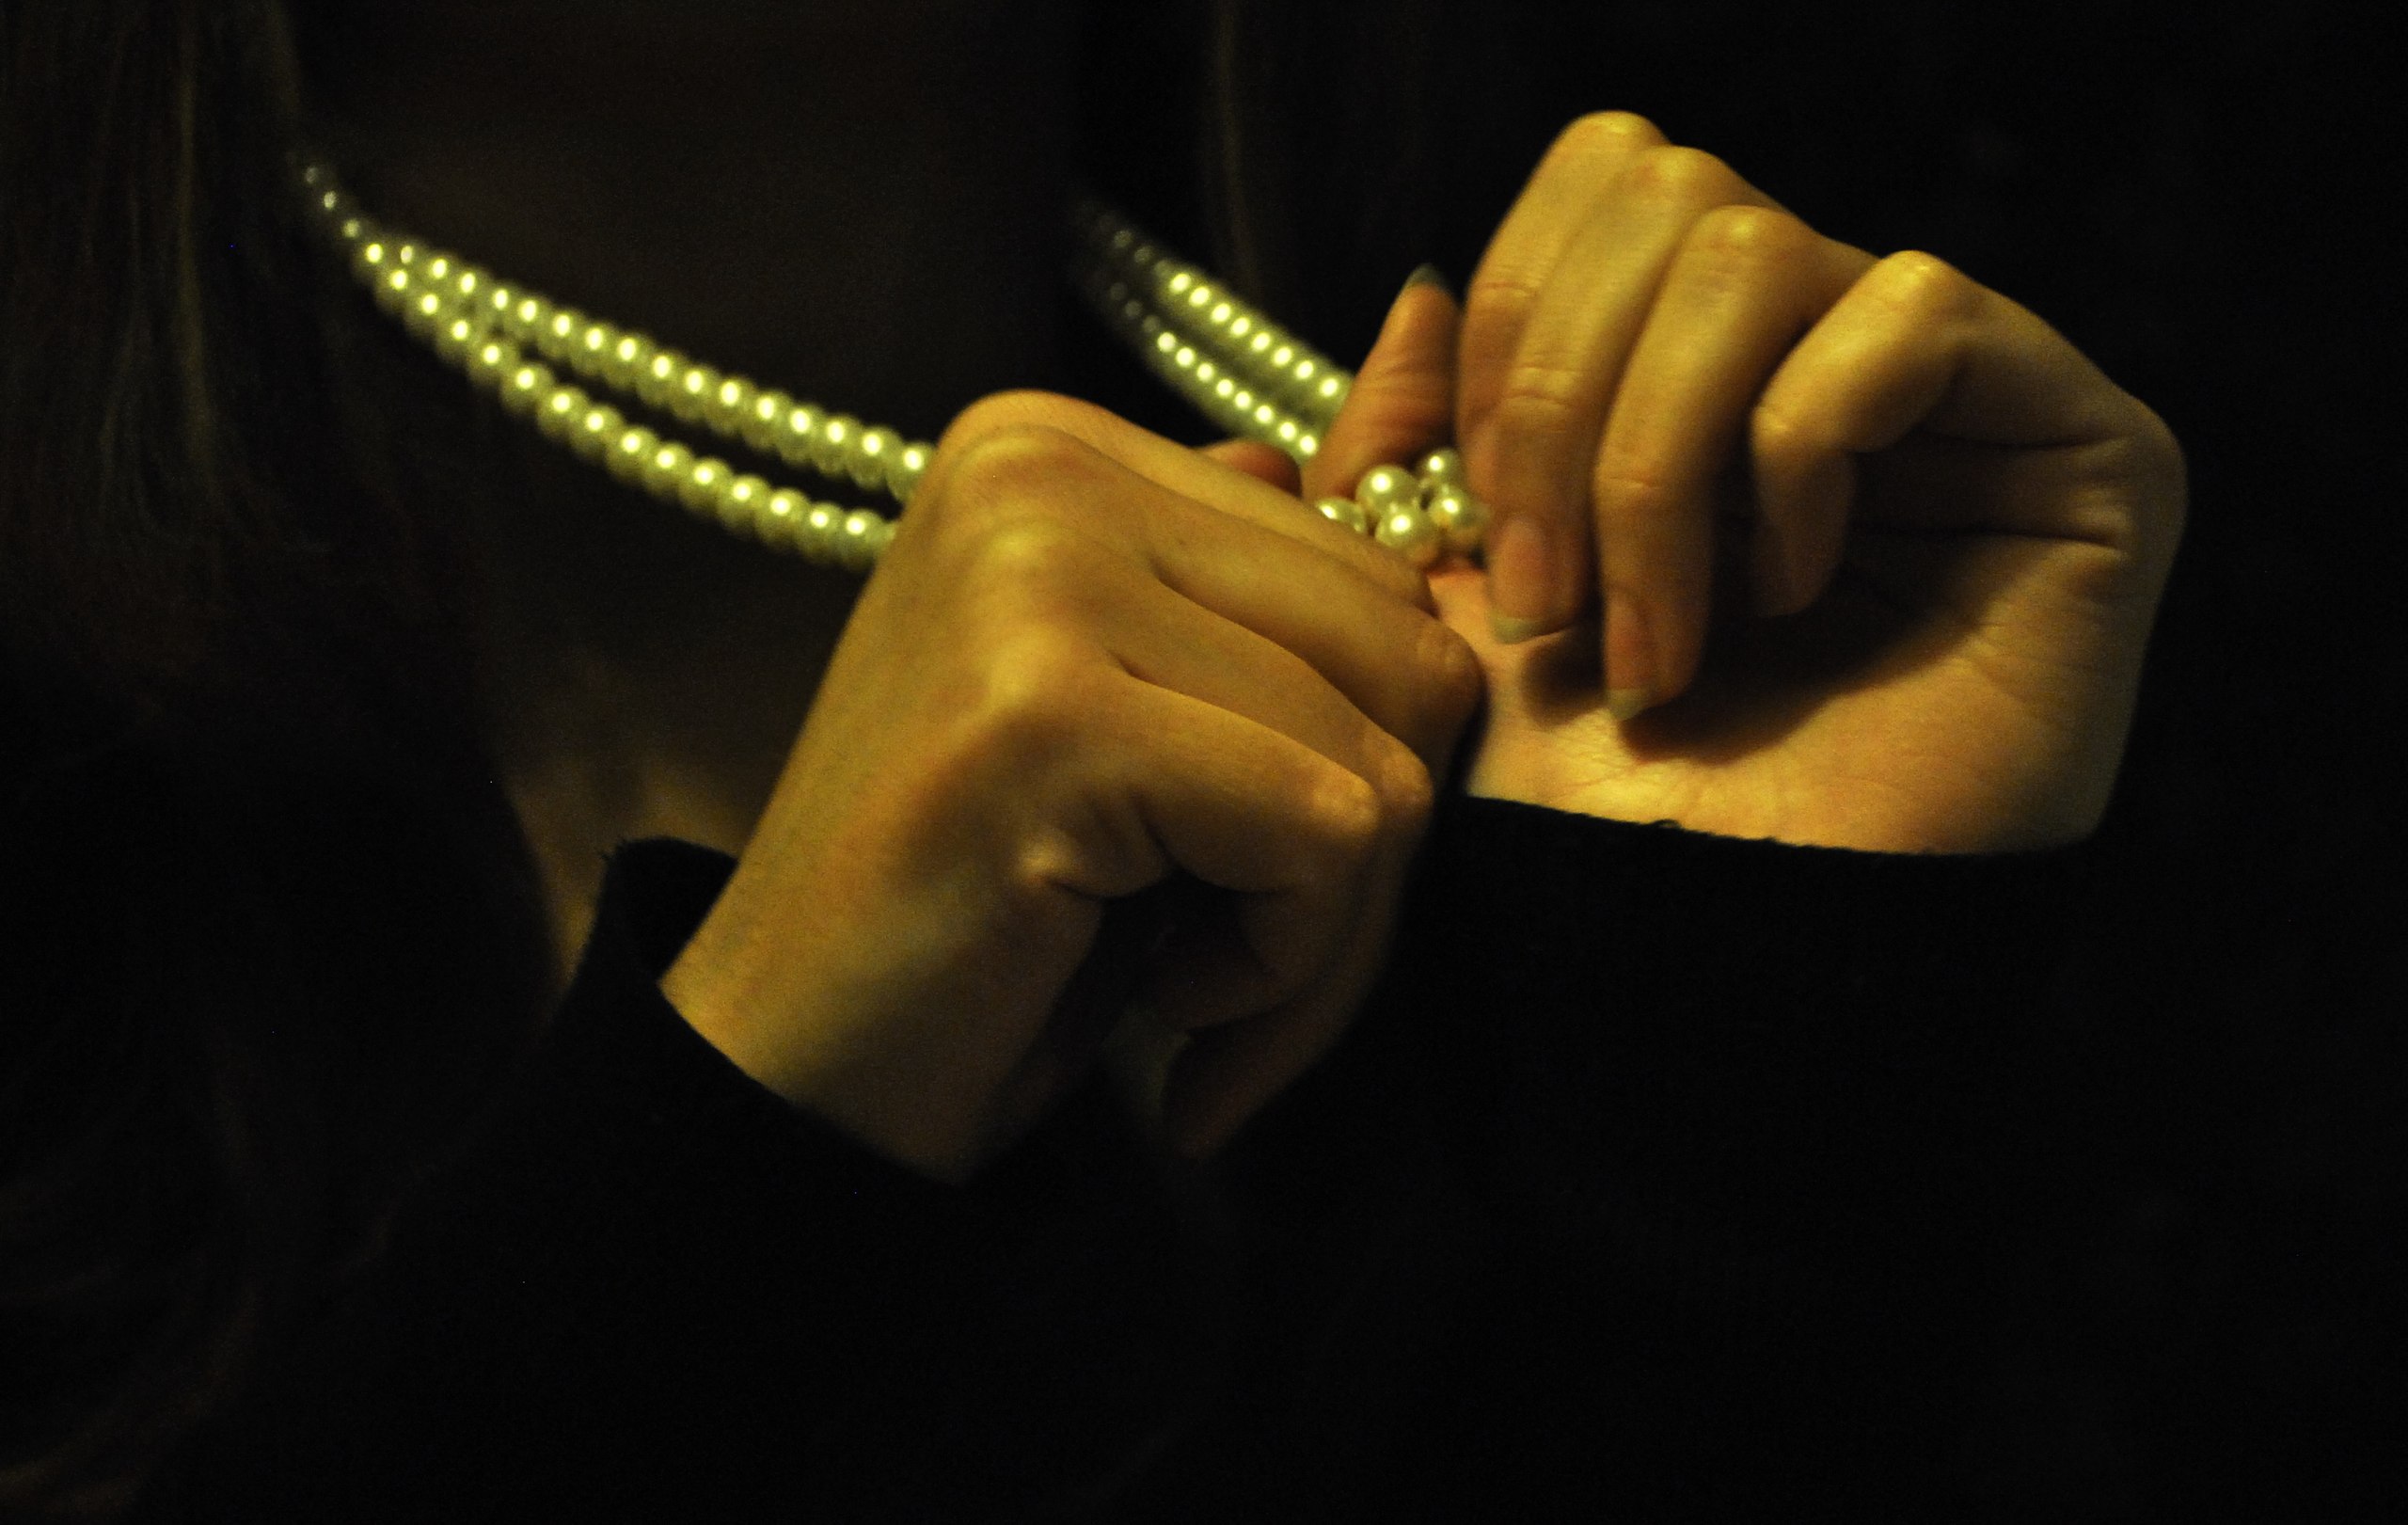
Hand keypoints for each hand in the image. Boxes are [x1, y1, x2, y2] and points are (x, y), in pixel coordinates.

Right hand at [661, 392, 1480, 1180]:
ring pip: (1389, 753)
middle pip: (1408, 650)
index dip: (1361, 760)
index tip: (1239, 872)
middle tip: (1228, 944)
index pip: (1381, 574)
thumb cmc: (975, 920)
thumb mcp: (1121, 717)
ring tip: (1187, 973)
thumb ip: (1228, 585)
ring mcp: (1035, 580)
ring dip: (1326, 927)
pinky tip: (1170, 999)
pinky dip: (1288, 968)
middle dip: (1366, 849)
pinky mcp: (1051, 718)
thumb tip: (1337, 447)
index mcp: (1050, 445)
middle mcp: (1039, 472)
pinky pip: (1333, 833)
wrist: (790, 1078)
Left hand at [1312, 111, 2186, 852]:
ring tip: (1658, 642)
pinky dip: (1797, 462)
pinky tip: (1794, 596)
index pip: (1608, 186)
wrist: (1710, 961)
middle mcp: (1832, 356)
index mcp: (1702, 369)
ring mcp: (1965, 397)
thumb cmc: (1594, 809)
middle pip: (1668, 195)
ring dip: (1655, 470)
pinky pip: (1907, 319)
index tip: (1473, 527)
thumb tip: (1416, 295)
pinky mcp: (2084, 448)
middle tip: (1554, 604)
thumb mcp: (1456, 604)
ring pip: (1755, 257)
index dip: (1511, 327)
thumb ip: (1421, 442)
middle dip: (1561, 408)